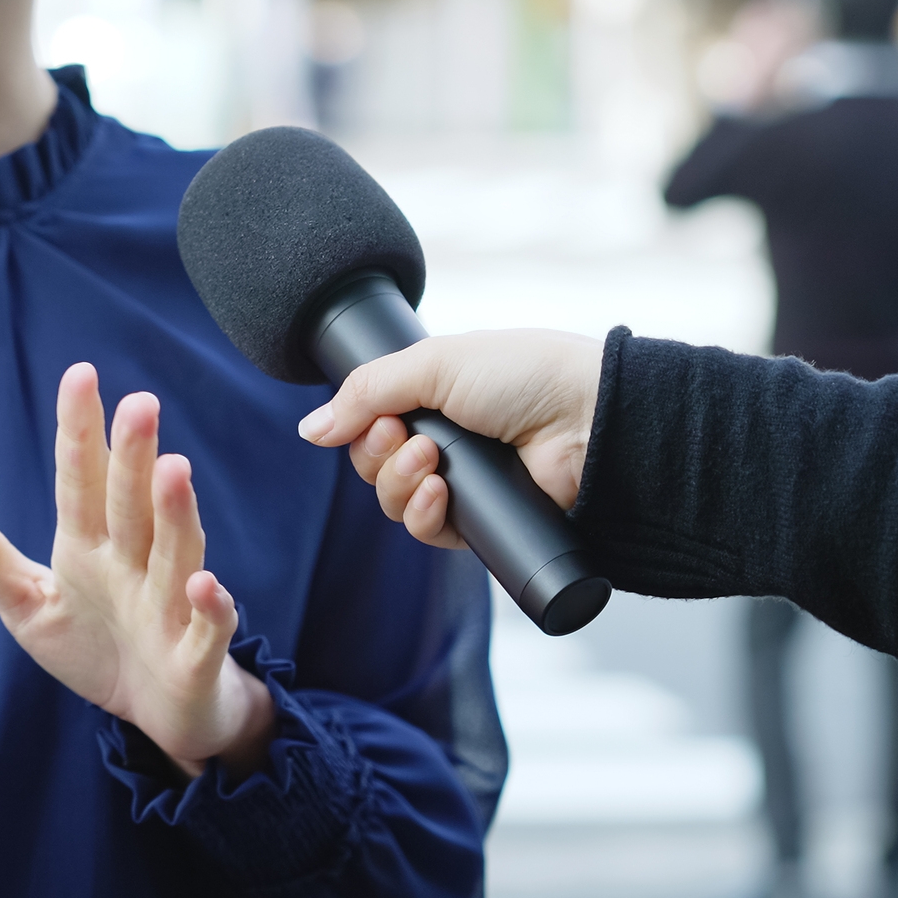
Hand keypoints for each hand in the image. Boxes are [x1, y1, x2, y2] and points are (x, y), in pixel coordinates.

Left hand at [0, 363, 273, 777]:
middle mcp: (135, 563)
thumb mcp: (28, 603)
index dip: (81, 431)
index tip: (79, 375)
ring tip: (175, 469)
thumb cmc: (95, 645)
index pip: (81, 479)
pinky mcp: (194, 655)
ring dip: (176, 514)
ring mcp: (169, 606)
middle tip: (139, 403)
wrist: (158, 712)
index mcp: (91, 545)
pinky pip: (207, 628)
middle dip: (134, 456)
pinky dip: (211, 608)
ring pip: (175, 553)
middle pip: (131, 503)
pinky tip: (205, 585)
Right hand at [296, 330, 600, 549]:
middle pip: (376, 466)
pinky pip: (428, 532)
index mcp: (437, 397)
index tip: (382, 418)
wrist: (589, 420)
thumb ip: (364, 393)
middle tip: (407, 438)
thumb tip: (309, 429)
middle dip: (379, 456)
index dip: (364, 426)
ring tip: (432, 463)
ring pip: (396, 503)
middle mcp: (448, 442)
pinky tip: (438, 494)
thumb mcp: (433, 364)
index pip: (372, 424)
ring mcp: (464, 484)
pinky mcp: (481, 523)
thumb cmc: (525, 376)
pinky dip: (423, 515)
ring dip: (400, 484)